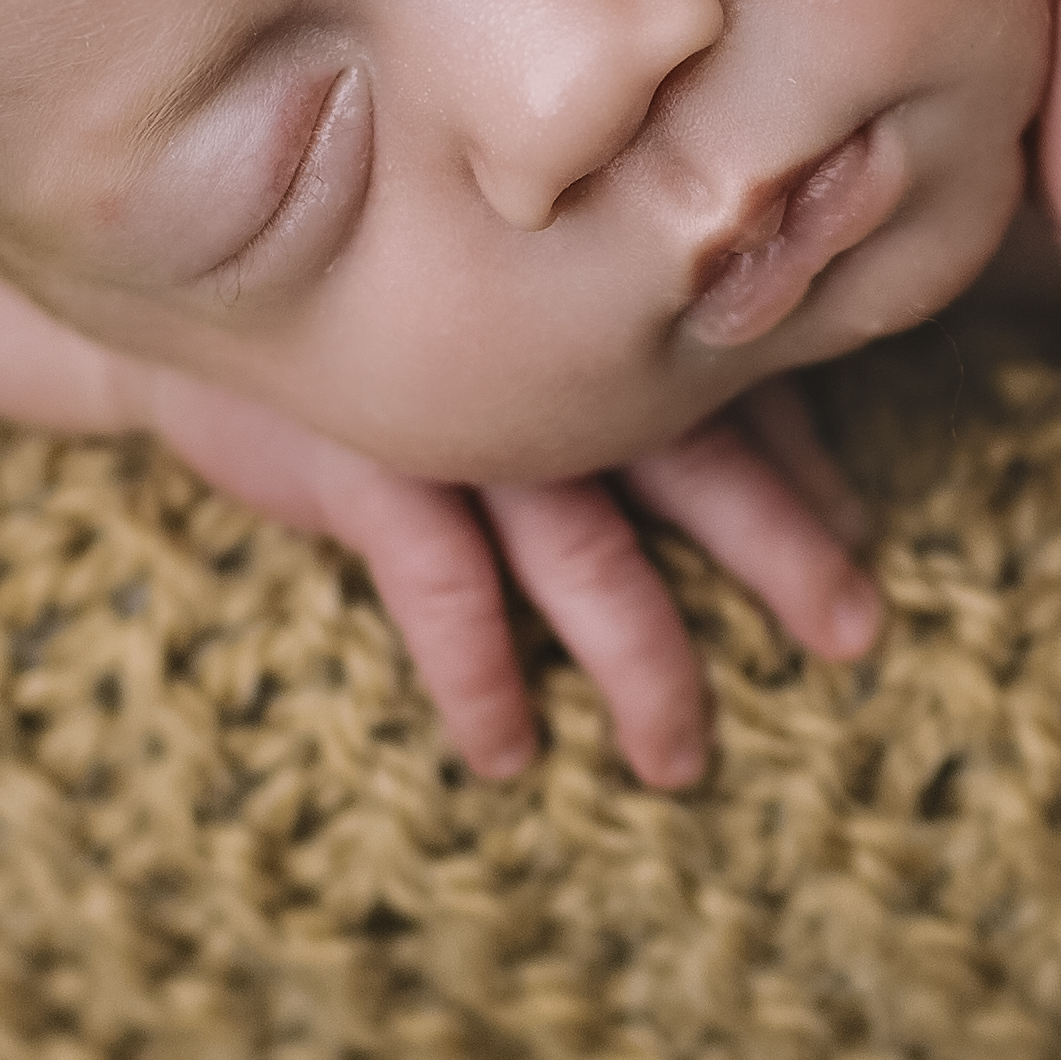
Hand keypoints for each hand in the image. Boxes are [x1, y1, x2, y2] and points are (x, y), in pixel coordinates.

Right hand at [128, 367, 876, 786]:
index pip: (735, 396)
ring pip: (589, 556)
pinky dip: (479, 677)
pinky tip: (507, 751)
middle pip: (702, 468)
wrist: (197, 297)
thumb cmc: (378, 316)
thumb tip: (771, 446)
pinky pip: (446, 590)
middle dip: (784, 554)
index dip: (805, 473)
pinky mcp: (372, 464)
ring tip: (676, 762)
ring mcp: (467, 420)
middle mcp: (552, 369)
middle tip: (856, 634)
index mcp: (599, 325)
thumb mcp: (509, 324)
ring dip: (645, 664)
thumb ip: (620, 360)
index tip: (864, 545)